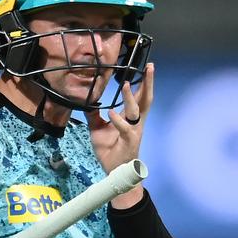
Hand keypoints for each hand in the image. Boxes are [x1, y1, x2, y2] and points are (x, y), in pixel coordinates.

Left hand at [88, 64, 154, 206]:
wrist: (114, 170)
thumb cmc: (110, 150)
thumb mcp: (97, 129)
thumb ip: (94, 116)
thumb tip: (87, 103)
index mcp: (130, 118)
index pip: (139, 96)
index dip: (143, 82)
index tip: (147, 67)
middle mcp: (135, 122)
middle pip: (145, 99)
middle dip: (148, 83)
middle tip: (150, 67)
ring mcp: (134, 131)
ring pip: (135, 111)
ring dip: (130, 98)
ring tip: (125, 84)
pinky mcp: (129, 142)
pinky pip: (125, 129)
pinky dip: (118, 121)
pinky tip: (111, 113)